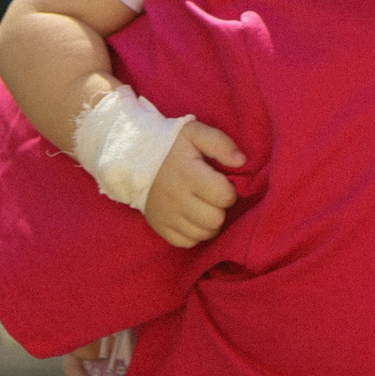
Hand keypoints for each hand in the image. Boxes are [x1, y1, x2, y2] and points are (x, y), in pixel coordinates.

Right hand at [142, 122, 246, 247]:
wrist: (133, 158)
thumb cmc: (170, 145)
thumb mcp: (194, 133)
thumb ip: (220, 143)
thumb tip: (241, 160)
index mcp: (188, 175)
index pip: (225, 196)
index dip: (228, 189)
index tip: (220, 182)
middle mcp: (177, 199)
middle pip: (216, 219)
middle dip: (220, 208)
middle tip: (212, 195)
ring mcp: (167, 216)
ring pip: (204, 234)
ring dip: (210, 222)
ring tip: (204, 206)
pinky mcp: (160, 227)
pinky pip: (188, 242)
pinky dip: (195, 233)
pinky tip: (193, 217)